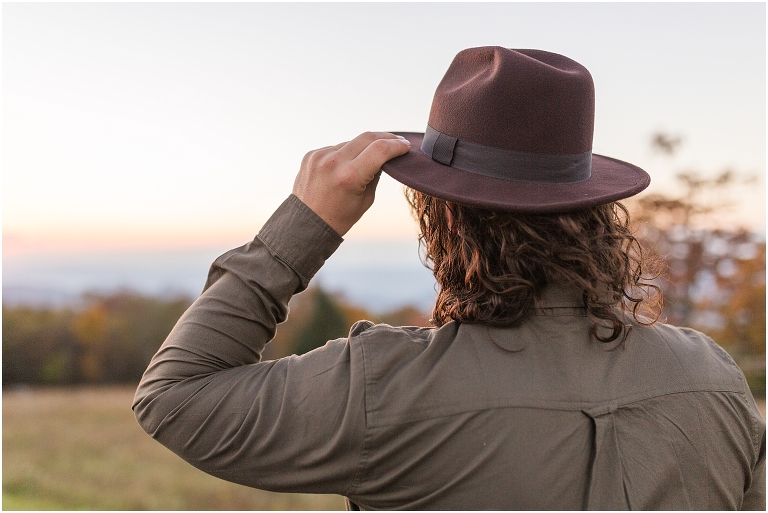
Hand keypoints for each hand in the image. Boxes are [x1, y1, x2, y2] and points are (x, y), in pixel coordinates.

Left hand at [292, 132, 410, 235]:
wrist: (306, 224)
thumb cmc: (339, 217)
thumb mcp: (366, 199)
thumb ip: (376, 174)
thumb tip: (385, 156)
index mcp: (350, 176)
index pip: (380, 149)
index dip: (397, 145)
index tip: (406, 145)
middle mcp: (333, 162)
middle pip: (367, 137)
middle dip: (385, 138)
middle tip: (397, 141)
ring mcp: (320, 156)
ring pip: (351, 142)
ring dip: (364, 146)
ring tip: (372, 156)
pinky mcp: (311, 155)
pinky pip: (335, 148)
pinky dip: (346, 153)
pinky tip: (348, 164)